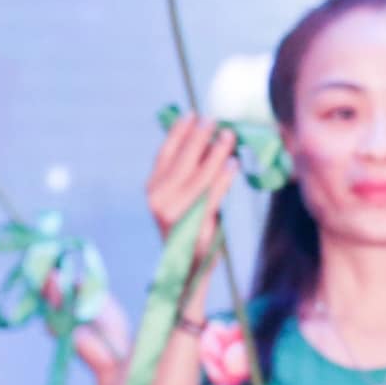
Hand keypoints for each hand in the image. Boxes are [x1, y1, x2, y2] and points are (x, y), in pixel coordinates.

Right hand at [146, 113, 238, 264]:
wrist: (187, 270)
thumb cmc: (189, 229)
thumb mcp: (182, 200)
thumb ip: (187, 175)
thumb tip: (205, 140)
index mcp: (152, 190)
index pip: (165, 154)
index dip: (178, 132)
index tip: (191, 115)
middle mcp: (158, 200)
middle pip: (182, 160)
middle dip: (200, 137)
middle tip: (216, 121)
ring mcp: (174, 213)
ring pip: (200, 174)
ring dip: (217, 152)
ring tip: (229, 136)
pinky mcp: (194, 223)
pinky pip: (212, 193)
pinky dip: (224, 176)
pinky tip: (233, 163)